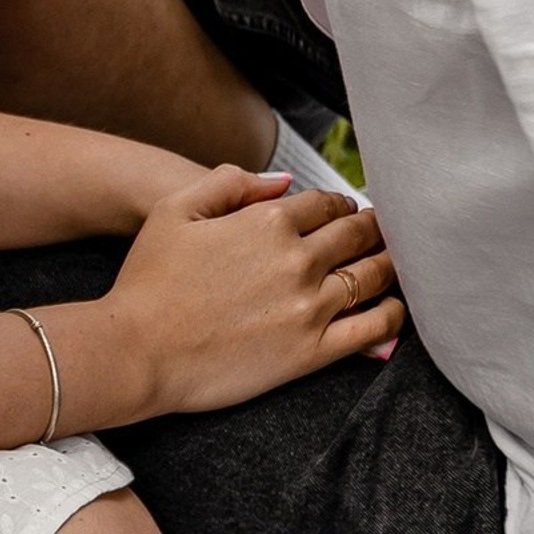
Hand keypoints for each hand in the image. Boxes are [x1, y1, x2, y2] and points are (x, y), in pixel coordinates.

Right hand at [108, 166, 402, 415]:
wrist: (138, 350)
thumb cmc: (149, 280)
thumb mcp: (175, 208)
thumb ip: (229, 183)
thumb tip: (281, 182)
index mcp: (267, 221)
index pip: (326, 204)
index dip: (342, 204)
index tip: (348, 210)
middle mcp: (297, 260)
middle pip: (357, 234)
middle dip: (374, 229)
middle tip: (383, 231)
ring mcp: (308, 306)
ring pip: (372, 276)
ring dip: (389, 264)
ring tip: (395, 262)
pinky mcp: (311, 351)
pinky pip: (370, 329)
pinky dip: (392, 315)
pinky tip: (396, 309)